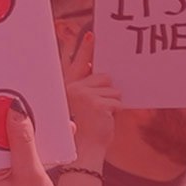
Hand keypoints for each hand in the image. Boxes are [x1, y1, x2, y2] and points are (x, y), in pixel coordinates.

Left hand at [0, 99, 62, 185]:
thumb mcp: (30, 175)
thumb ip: (23, 142)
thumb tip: (15, 109)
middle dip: (6, 110)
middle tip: (22, 86)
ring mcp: (0, 165)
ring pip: (10, 134)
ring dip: (26, 122)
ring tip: (42, 103)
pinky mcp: (15, 167)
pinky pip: (23, 144)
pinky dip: (37, 136)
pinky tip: (56, 126)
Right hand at [62, 30, 117, 166]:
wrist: (83, 151)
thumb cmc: (84, 129)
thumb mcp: (82, 106)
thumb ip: (87, 89)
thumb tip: (104, 75)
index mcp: (67, 88)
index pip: (75, 63)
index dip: (84, 48)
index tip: (91, 34)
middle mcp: (72, 88)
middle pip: (102, 76)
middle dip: (107, 87)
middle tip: (104, 73)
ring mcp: (84, 94)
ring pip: (113, 89)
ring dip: (113, 102)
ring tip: (102, 116)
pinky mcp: (97, 102)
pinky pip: (118, 101)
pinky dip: (117, 112)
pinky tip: (107, 120)